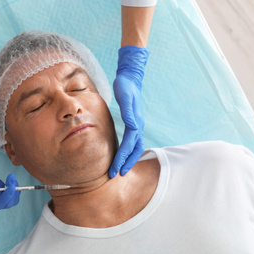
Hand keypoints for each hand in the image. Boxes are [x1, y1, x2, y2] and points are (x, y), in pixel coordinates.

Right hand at [0, 129, 19, 210]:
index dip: (6, 197)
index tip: (11, 186)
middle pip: (7, 204)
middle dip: (13, 193)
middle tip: (11, 178)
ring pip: (11, 198)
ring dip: (15, 189)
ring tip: (11, 177)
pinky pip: (9, 190)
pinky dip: (13, 185)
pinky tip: (10, 177)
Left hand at [109, 46, 149, 177]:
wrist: (130, 78)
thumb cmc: (125, 86)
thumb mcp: (125, 96)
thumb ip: (128, 112)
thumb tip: (133, 126)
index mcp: (136, 122)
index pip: (129, 145)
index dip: (122, 158)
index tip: (115, 170)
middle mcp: (138, 125)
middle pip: (135, 150)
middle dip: (126, 163)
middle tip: (115, 175)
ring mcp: (137, 125)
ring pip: (135, 147)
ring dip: (128, 159)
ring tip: (119, 170)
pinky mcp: (133, 123)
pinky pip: (132, 141)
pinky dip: (128, 151)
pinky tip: (121, 155)